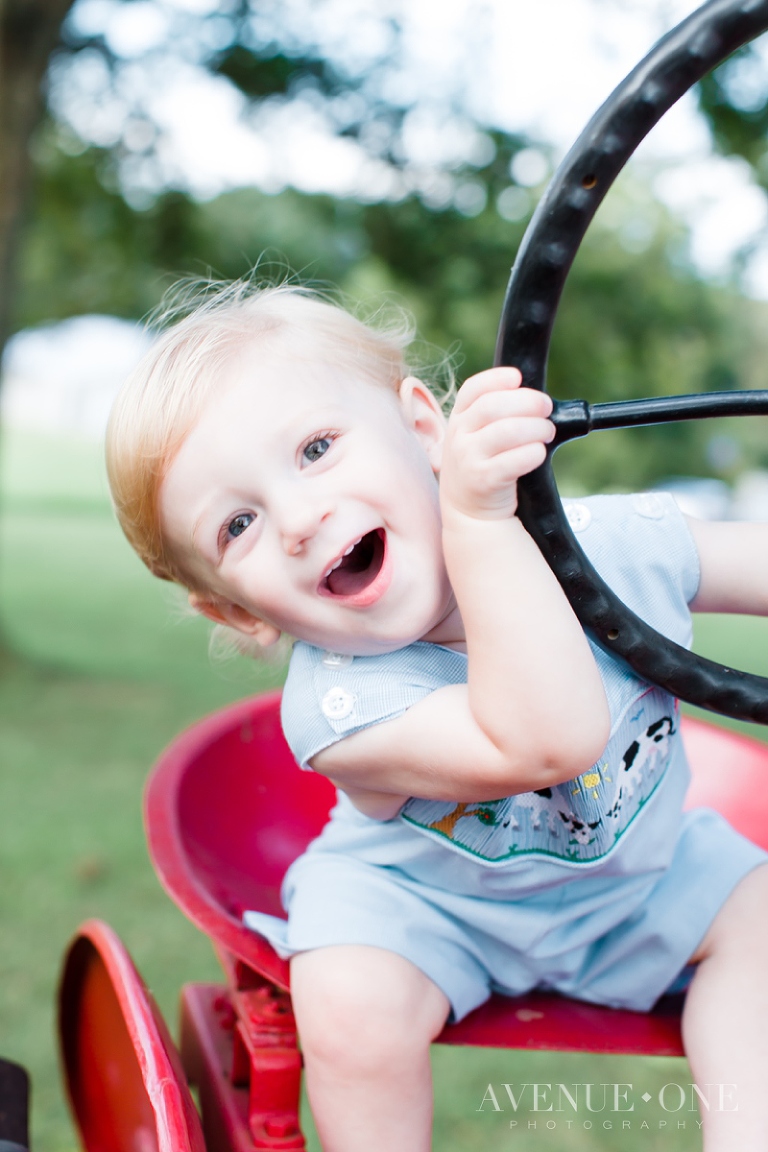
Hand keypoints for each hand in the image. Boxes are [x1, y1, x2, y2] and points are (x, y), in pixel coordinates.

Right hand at [439, 367, 553, 520]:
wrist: (468, 510)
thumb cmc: (482, 465)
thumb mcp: (475, 435)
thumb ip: (495, 413)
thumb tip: (534, 397)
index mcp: (459, 417)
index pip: (473, 389)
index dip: (497, 378)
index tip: (518, 378)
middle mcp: (459, 435)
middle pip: (493, 406)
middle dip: (528, 402)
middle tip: (546, 409)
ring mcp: (469, 458)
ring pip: (508, 431)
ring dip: (536, 428)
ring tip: (547, 432)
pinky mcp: (484, 480)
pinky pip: (515, 460)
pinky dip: (534, 453)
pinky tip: (538, 454)